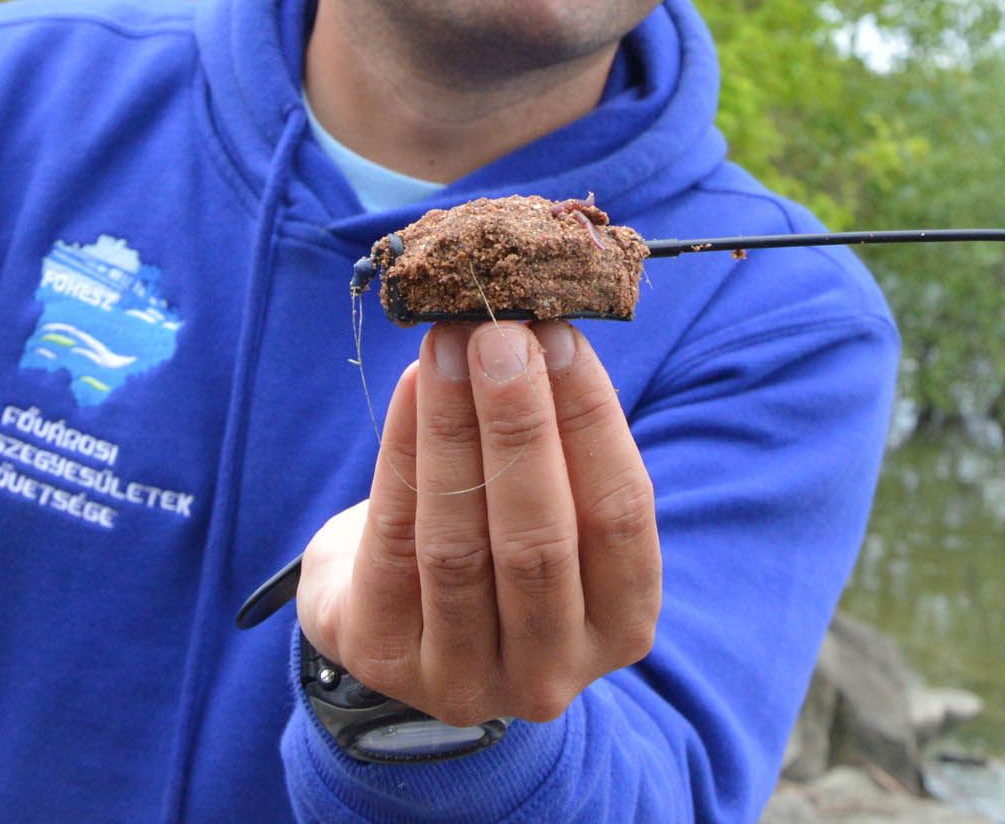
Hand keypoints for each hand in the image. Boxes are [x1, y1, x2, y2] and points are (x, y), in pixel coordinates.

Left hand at [296, 320, 660, 726]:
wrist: (395, 612)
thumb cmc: (496, 536)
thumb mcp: (551, 502)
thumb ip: (558, 440)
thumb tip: (537, 327)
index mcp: (620, 626)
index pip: (619, 517)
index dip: (591, 422)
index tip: (560, 337)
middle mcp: (550, 672)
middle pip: (539, 541)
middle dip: (519, 425)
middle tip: (498, 335)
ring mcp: (465, 678)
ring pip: (460, 546)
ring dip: (453, 432)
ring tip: (448, 346)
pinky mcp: (384, 656)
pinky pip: (393, 544)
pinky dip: (402, 457)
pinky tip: (410, 389)